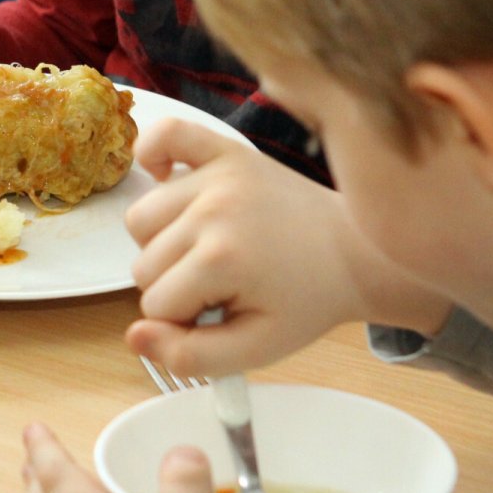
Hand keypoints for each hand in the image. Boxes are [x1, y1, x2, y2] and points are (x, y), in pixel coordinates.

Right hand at [123, 119, 450, 374]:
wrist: (358, 254)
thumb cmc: (307, 300)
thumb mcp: (256, 349)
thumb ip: (189, 357)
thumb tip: (134, 336)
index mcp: (221, 258)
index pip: (153, 304)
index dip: (182, 319)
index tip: (222, 311)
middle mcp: (212, 208)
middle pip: (142, 264)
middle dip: (175, 284)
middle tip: (223, 284)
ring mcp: (217, 175)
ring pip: (140, 219)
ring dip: (163, 241)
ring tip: (209, 247)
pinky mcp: (225, 151)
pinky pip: (165, 135)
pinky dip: (154, 153)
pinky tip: (169, 178)